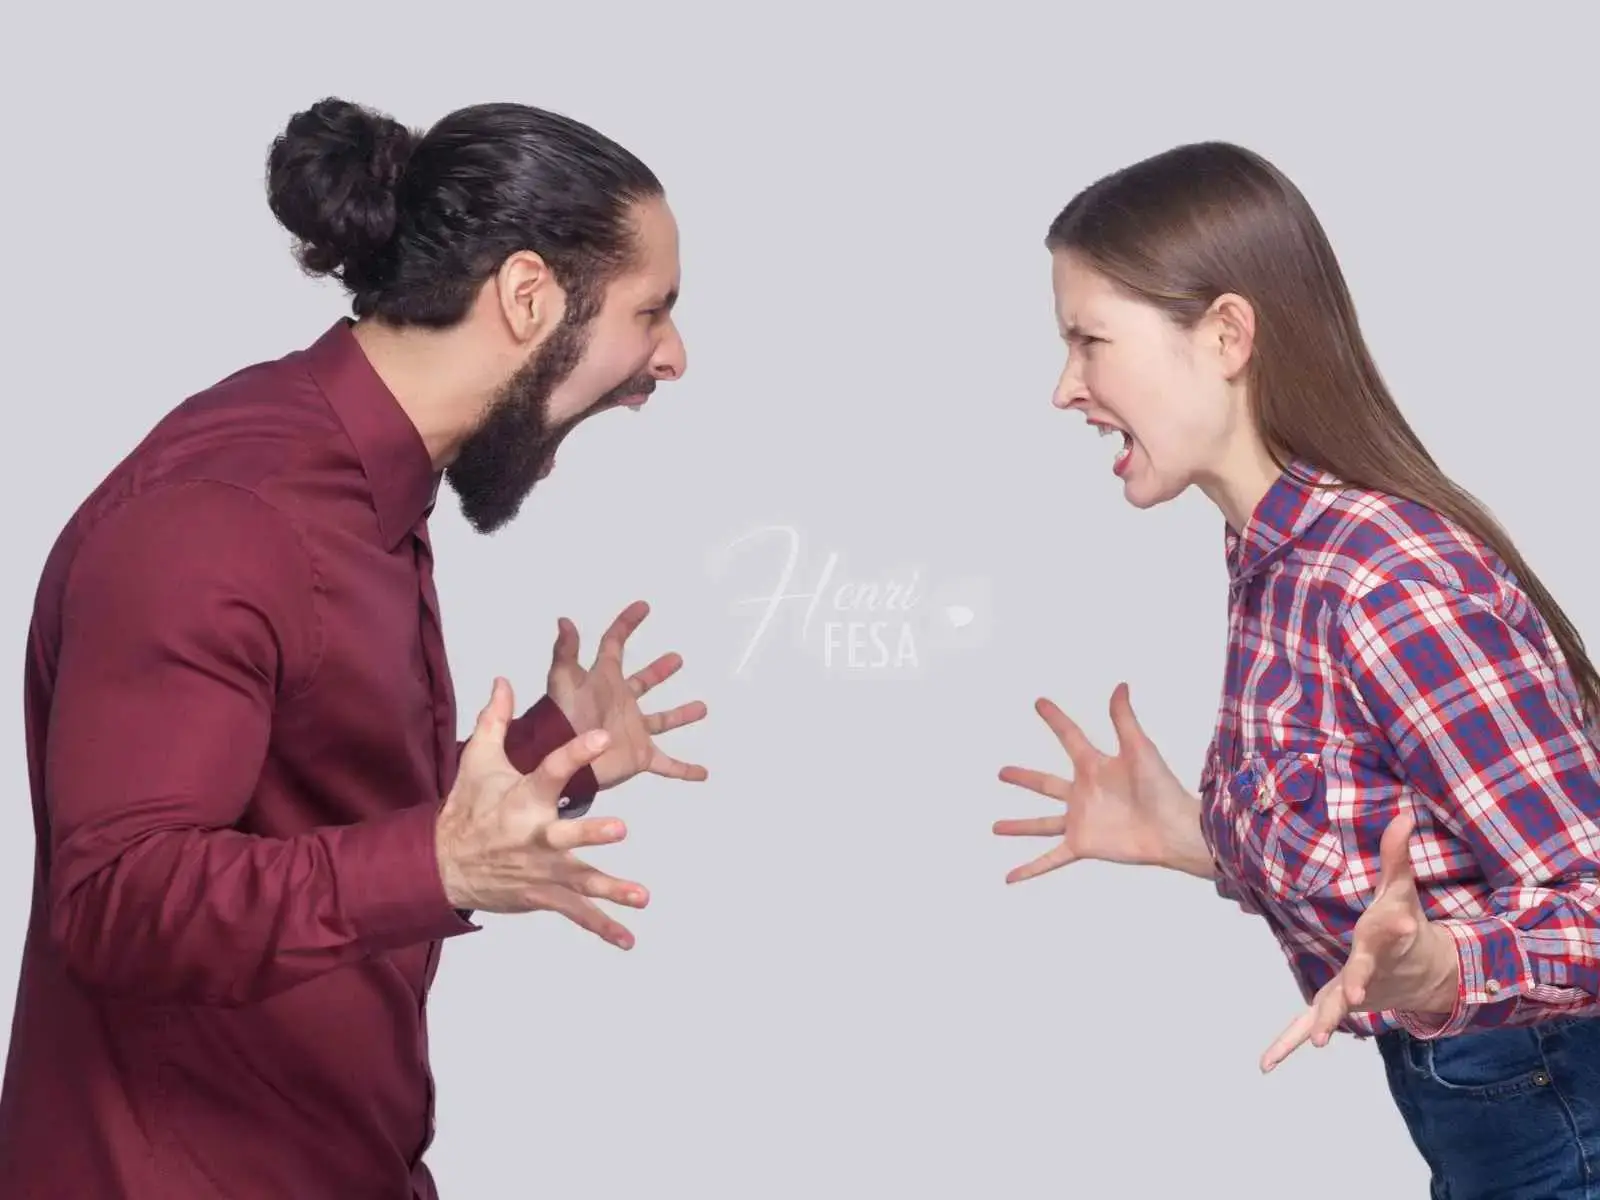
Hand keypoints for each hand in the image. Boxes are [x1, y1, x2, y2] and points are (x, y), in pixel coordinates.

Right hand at [435, 677, 649, 948]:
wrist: (441, 866)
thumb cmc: (467, 809)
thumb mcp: (477, 762)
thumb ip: (496, 720)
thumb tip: (504, 681)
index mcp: (523, 798)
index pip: (553, 770)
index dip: (576, 753)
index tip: (602, 736)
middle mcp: (534, 835)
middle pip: (564, 834)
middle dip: (590, 832)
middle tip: (620, 827)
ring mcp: (540, 870)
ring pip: (579, 880)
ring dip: (610, 888)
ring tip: (641, 896)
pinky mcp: (542, 895)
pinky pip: (575, 913)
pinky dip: (602, 927)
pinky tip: (629, 938)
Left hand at [546, 600, 707, 790]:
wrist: (561, 760)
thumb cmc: (561, 719)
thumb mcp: (563, 681)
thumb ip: (565, 651)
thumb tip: (564, 621)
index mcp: (604, 681)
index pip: (614, 645)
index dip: (626, 624)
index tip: (643, 607)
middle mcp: (621, 703)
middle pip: (642, 683)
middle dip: (658, 671)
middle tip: (676, 659)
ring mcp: (633, 730)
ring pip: (661, 721)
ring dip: (680, 715)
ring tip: (702, 707)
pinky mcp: (640, 755)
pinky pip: (668, 764)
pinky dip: (684, 769)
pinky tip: (702, 773)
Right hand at [993, 682, 1210, 881]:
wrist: (1173, 828)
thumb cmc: (1162, 787)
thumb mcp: (1139, 748)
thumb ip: (1124, 719)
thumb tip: (1120, 685)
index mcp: (1094, 767)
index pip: (1069, 737)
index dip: (1055, 719)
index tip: (1040, 703)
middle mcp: (1083, 793)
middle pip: (1045, 783)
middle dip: (1024, 778)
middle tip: (1001, 771)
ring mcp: (1080, 820)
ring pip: (1041, 823)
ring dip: (1019, 826)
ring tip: (995, 827)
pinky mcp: (1082, 844)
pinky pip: (1050, 858)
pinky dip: (1030, 869)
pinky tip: (1010, 877)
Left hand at [1260, 812, 1458, 1071]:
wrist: (1424, 972)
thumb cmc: (1405, 921)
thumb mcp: (1402, 889)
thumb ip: (1398, 854)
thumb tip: (1404, 813)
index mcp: (1386, 938)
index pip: (1389, 931)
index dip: (1395, 927)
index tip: (1402, 924)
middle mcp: (1372, 971)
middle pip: (1364, 975)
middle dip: (1359, 983)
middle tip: (1354, 996)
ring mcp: (1355, 993)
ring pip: (1337, 1007)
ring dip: (1327, 1021)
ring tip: (1318, 1041)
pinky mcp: (1338, 1005)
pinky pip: (1309, 1024)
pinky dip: (1289, 1043)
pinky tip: (1265, 1064)